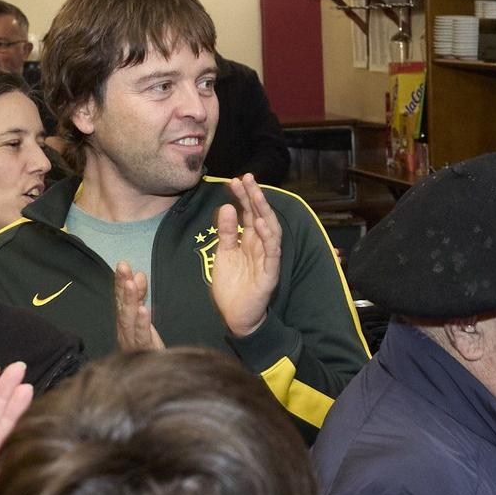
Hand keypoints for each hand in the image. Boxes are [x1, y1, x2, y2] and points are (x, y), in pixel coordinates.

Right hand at [113, 262, 164, 351]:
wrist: (152, 376)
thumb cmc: (147, 347)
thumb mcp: (143, 318)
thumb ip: (140, 297)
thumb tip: (139, 275)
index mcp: (124, 322)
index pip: (121, 298)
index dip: (121, 281)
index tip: (123, 265)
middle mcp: (124, 330)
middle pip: (121, 305)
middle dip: (121, 285)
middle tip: (123, 267)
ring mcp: (132, 341)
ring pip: (128, 319)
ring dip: (129, 300)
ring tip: (130, 284)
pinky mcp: (143, 351)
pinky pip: (141, 336)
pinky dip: (142, 322)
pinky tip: (143, 310)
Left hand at [210, 174, 282, 338]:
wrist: (236, 317)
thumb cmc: (232, 287)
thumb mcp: (223, 254)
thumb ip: (226, 233)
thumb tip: (227, 207)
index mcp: (249, 242)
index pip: (248, 214)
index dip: (243, 197)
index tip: (235, 180)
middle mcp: (260, 247)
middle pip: (260, 217)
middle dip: (254, 197)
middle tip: (247, 178)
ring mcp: (267, 259)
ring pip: (269, 231)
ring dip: (262, 212)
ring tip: (255, 195)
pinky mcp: (270, 274)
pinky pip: (272, 253)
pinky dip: (268, 237)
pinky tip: (260, 223)